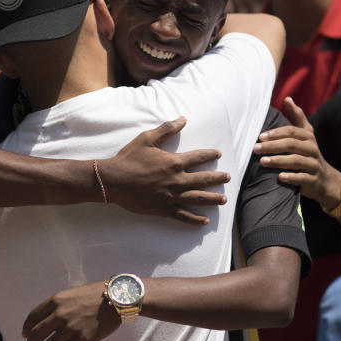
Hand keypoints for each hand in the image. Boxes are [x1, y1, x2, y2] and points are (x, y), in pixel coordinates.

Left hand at [22, 281, 120, 340]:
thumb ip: (59, 305)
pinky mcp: (83, 339)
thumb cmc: (96, 294)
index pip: (33, 317)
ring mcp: (71, 327)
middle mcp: (60, 314)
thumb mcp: (72, 294)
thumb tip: (48, 320)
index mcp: (56, 301)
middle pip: (37, 334)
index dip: (26, 328)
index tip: (24, 335)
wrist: (117, 297)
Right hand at [98, 117, 229, 225]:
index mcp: (174, 163)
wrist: (113, 181)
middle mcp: (177, 181)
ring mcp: (171, 197)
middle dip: (218, 178)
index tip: (218, 154)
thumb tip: (183, 119)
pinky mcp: (163, 209)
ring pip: (198, 198)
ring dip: (213, 199)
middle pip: (204, 180)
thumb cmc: (129, 158)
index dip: (210, 155)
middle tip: (228, 178)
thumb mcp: (147, 139)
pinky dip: (195, 219)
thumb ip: (166, 129)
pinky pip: (183, 216)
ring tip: (224, 199)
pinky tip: (204, 221)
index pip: (198, 158)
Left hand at [253, 98, 340, 209]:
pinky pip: (303, 178)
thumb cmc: (309, 152)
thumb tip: (287, 98)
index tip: (260, 136)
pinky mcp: (313, 180)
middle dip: (272, 146)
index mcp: (308, 137)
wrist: (325, 179)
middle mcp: (312, 149)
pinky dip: (292, 177)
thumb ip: (297, 116)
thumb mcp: (306, 134)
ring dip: (278, 161)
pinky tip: (280, 177)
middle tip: (255, 148)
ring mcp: (314, 165)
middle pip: (291, 145)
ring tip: (262, 161)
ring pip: (296, 161)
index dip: (276, 133)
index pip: (291, 132)